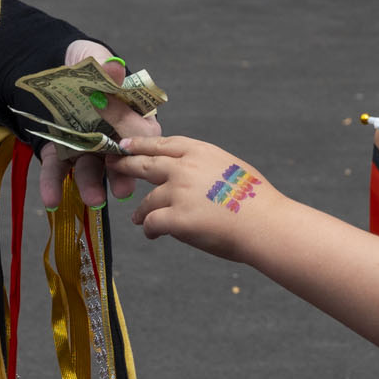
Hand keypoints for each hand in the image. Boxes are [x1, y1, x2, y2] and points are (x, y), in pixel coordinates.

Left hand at [49, 38, 162, 208]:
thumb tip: (114, 68)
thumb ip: (105, 68)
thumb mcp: (94, 59)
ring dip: (91, 185)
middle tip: (123, 190)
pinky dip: (53, 185)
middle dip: (122, 175)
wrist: (48, 67)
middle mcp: (110, 137)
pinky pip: (56, 171)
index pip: (140, 129)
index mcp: (128, 114)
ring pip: (90, 170)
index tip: (127, 142)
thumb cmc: (83, 63)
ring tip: (93, 199)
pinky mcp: (59, 153)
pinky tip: (51, 200)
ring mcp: (85, 148)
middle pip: (120, 158)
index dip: (135, 135)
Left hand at [126, 133, 284, 256]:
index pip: (164, 144)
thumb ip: (207, 167)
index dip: (142, 144)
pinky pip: (153, 223)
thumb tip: (191, 175)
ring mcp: (179, 192)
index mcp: (201, 152)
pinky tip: (152, 234)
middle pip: (146, 164)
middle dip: (126, 165)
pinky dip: (150, 230)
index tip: (127, 145)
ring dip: (141, 211)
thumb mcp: (232, 168)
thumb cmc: (256, 201)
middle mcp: (186, 168)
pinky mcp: (177, 219)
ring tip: (138, 219)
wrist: (265, 224)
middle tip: (113, 166)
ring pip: (147, 200)